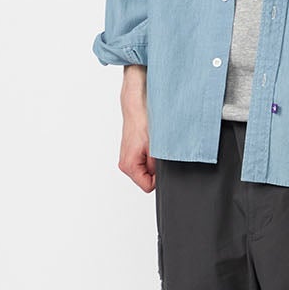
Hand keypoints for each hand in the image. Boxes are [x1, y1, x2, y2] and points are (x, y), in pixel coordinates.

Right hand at [118, 65, 154, 191]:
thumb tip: (163, 177)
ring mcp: (128, 158)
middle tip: (158, 150)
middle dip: (157, 167)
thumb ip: (158, 166)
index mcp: (128, 166)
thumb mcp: (157, 147)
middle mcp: (125, 164)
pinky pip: (146, 160)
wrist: (136, 103)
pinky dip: (152, 153)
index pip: (148, 186)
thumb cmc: (143, 120)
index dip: (159, 178)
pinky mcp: (132, 152)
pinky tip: (152, 141)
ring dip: (155, 159)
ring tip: (154, 144)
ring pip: (148, 169)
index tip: (162, 162)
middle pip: (148, 178)